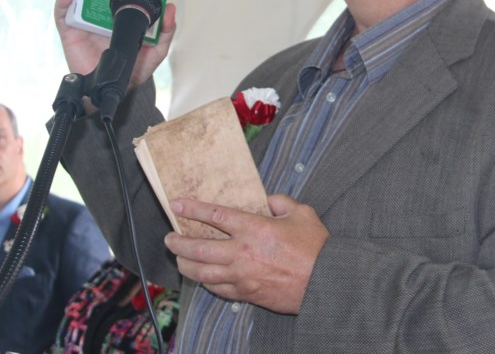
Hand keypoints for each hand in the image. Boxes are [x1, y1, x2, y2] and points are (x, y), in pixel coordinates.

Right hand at [54, 0, 176, 83]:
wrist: (116, 91)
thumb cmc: (135, 69)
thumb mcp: (156, 49)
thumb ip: (164, 30)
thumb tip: (170, 7)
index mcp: (115, 9)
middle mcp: (97, 11)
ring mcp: (82, 20)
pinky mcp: (70, 32)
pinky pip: (62, 14)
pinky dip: (63, 1)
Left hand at [163, 195, 329, 313]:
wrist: (325, 282)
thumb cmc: (316, 247)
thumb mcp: (302, 213)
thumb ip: (280, 202)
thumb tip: (268, 200)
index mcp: (254, 229)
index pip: (215, 215)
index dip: (192, 208)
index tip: (177, 205)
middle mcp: (242, 253)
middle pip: (198, 248)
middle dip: (178, 243)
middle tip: (169, 238)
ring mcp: (242, 276)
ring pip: (202, 273)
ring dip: (185, 265)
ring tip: (179, 259)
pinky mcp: (247, 293)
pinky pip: (218, 289)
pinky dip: (206, 282)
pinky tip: (203, 277)